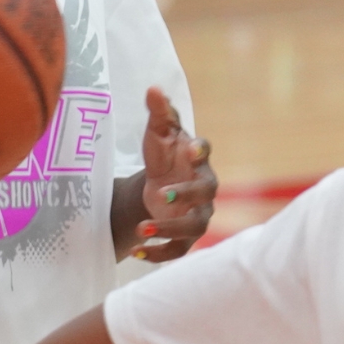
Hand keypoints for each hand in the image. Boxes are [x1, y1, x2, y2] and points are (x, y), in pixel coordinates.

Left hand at [133, 87, 216, 259]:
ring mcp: (198, 213)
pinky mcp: (186, 236)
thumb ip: (158, 113)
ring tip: (143, 229)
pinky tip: (137, 252)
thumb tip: (153, 89)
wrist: (160, 184)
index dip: (200, 150)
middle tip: (162, 194)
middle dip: (187, 194)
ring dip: (170, 230)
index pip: (205, 150)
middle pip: (206, 192)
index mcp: (197, 158)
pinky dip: (159, 254)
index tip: (192, 150)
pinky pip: (179, 249)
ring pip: (195, 226)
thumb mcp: (157, 134)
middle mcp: (204, 187)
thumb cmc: (164, 156)